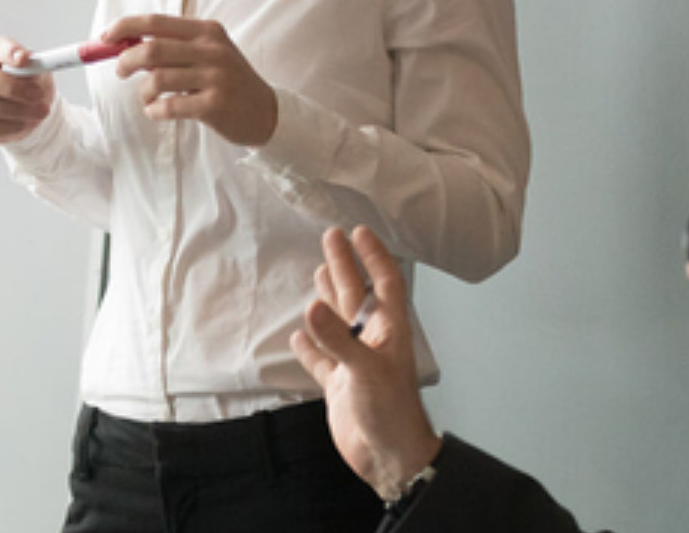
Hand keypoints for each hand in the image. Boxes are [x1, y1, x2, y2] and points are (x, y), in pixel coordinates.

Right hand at [0, 35, 54, 143]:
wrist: (32, 110)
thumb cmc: (32, 84)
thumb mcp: (40, 70)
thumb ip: (36, 66)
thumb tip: (35, 68)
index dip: (6, 52)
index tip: (25, 59)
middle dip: (12, 87)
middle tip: (38, 94)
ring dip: (18, 110)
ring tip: (41, 111)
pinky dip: (12, 126)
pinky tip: (26, 122)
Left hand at [104, 15, 277, 145]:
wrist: (266, 112)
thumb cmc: (228, 81)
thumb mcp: (210, 53)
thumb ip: (176, 46)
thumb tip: (128, 44)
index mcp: (207, 31)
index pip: (156, 22)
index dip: (125, 27)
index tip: (106, 37)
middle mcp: (212, 50)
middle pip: (152, 49)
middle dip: (126, 61)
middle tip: (120, 71)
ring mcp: (215, 77)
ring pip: (157, 79)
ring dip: (143, 92)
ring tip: (148, 98)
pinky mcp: (215, 104)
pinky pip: (169, 106)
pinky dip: (155, 111)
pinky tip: (158, 112)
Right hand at [291, 227, 443, 501]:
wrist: (389, 457)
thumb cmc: (390, 412)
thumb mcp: (365, 370)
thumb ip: (338, 339)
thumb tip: (310, 308)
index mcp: (388, 330)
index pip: (383, 283)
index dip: (373, 256)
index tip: (359, 231)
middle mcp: (372, 341)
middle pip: (356, 295)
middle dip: (344, 266)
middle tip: (330, 236)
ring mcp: (355, 362)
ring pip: (338, 322)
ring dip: (328, 298)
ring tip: (318, 272)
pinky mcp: (340, 385)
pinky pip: (322, 358)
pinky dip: (310, 345)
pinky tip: (298, 333)